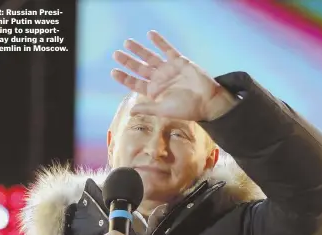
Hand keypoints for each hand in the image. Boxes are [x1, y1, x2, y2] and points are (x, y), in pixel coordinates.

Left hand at [111, 30, 235, 121]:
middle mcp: (159, 80)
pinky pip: (167, 49)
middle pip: (140, 68)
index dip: (125, 78)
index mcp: (154, 92)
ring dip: (139, 50)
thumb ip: (147, 108)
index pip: (136, 83)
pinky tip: (150, 35)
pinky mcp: (179, 61)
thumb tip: (130, 112)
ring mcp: (168, 69)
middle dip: (128, 61)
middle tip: (116, 54)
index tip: (114, 71)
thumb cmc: (186, 109)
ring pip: (150, 57)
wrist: (207, 101)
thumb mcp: (163, 110)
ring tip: (127, 42)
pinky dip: (160, 42)